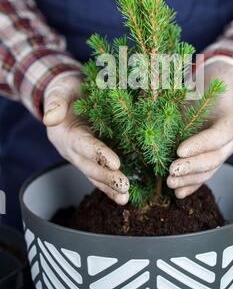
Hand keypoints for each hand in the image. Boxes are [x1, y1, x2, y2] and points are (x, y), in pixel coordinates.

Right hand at [43, 73, 128, 204]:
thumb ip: (55, 102)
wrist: (70, 93)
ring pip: (95, 175)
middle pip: (89, 166)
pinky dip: (111, 186)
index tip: (115, 162)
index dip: (98, 154)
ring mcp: (83, 155)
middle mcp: (73, 149)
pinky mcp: (94, 156)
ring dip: (109, 187)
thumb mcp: (60, 90)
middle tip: (124, 186)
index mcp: (66, 133)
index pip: (83, 145)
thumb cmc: (67, 90)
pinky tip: (126, 195)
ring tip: (125, 198)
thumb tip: (50, 118)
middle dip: (106, 177)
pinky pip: (101, 173)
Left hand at [167, 60, 232, 198]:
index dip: (200, 145)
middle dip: (192, 167)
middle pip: (212, 158)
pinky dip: (190, 184)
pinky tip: (178, 194)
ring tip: (170, 183)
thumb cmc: (229, 80)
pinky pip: (201, 173)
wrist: (221, 84)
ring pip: (206, 169)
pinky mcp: (205, 152)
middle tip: (172, 171)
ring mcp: (217, 150)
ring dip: (188, 179)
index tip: (180, 150)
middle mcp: (228, 142)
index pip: (218, 137)